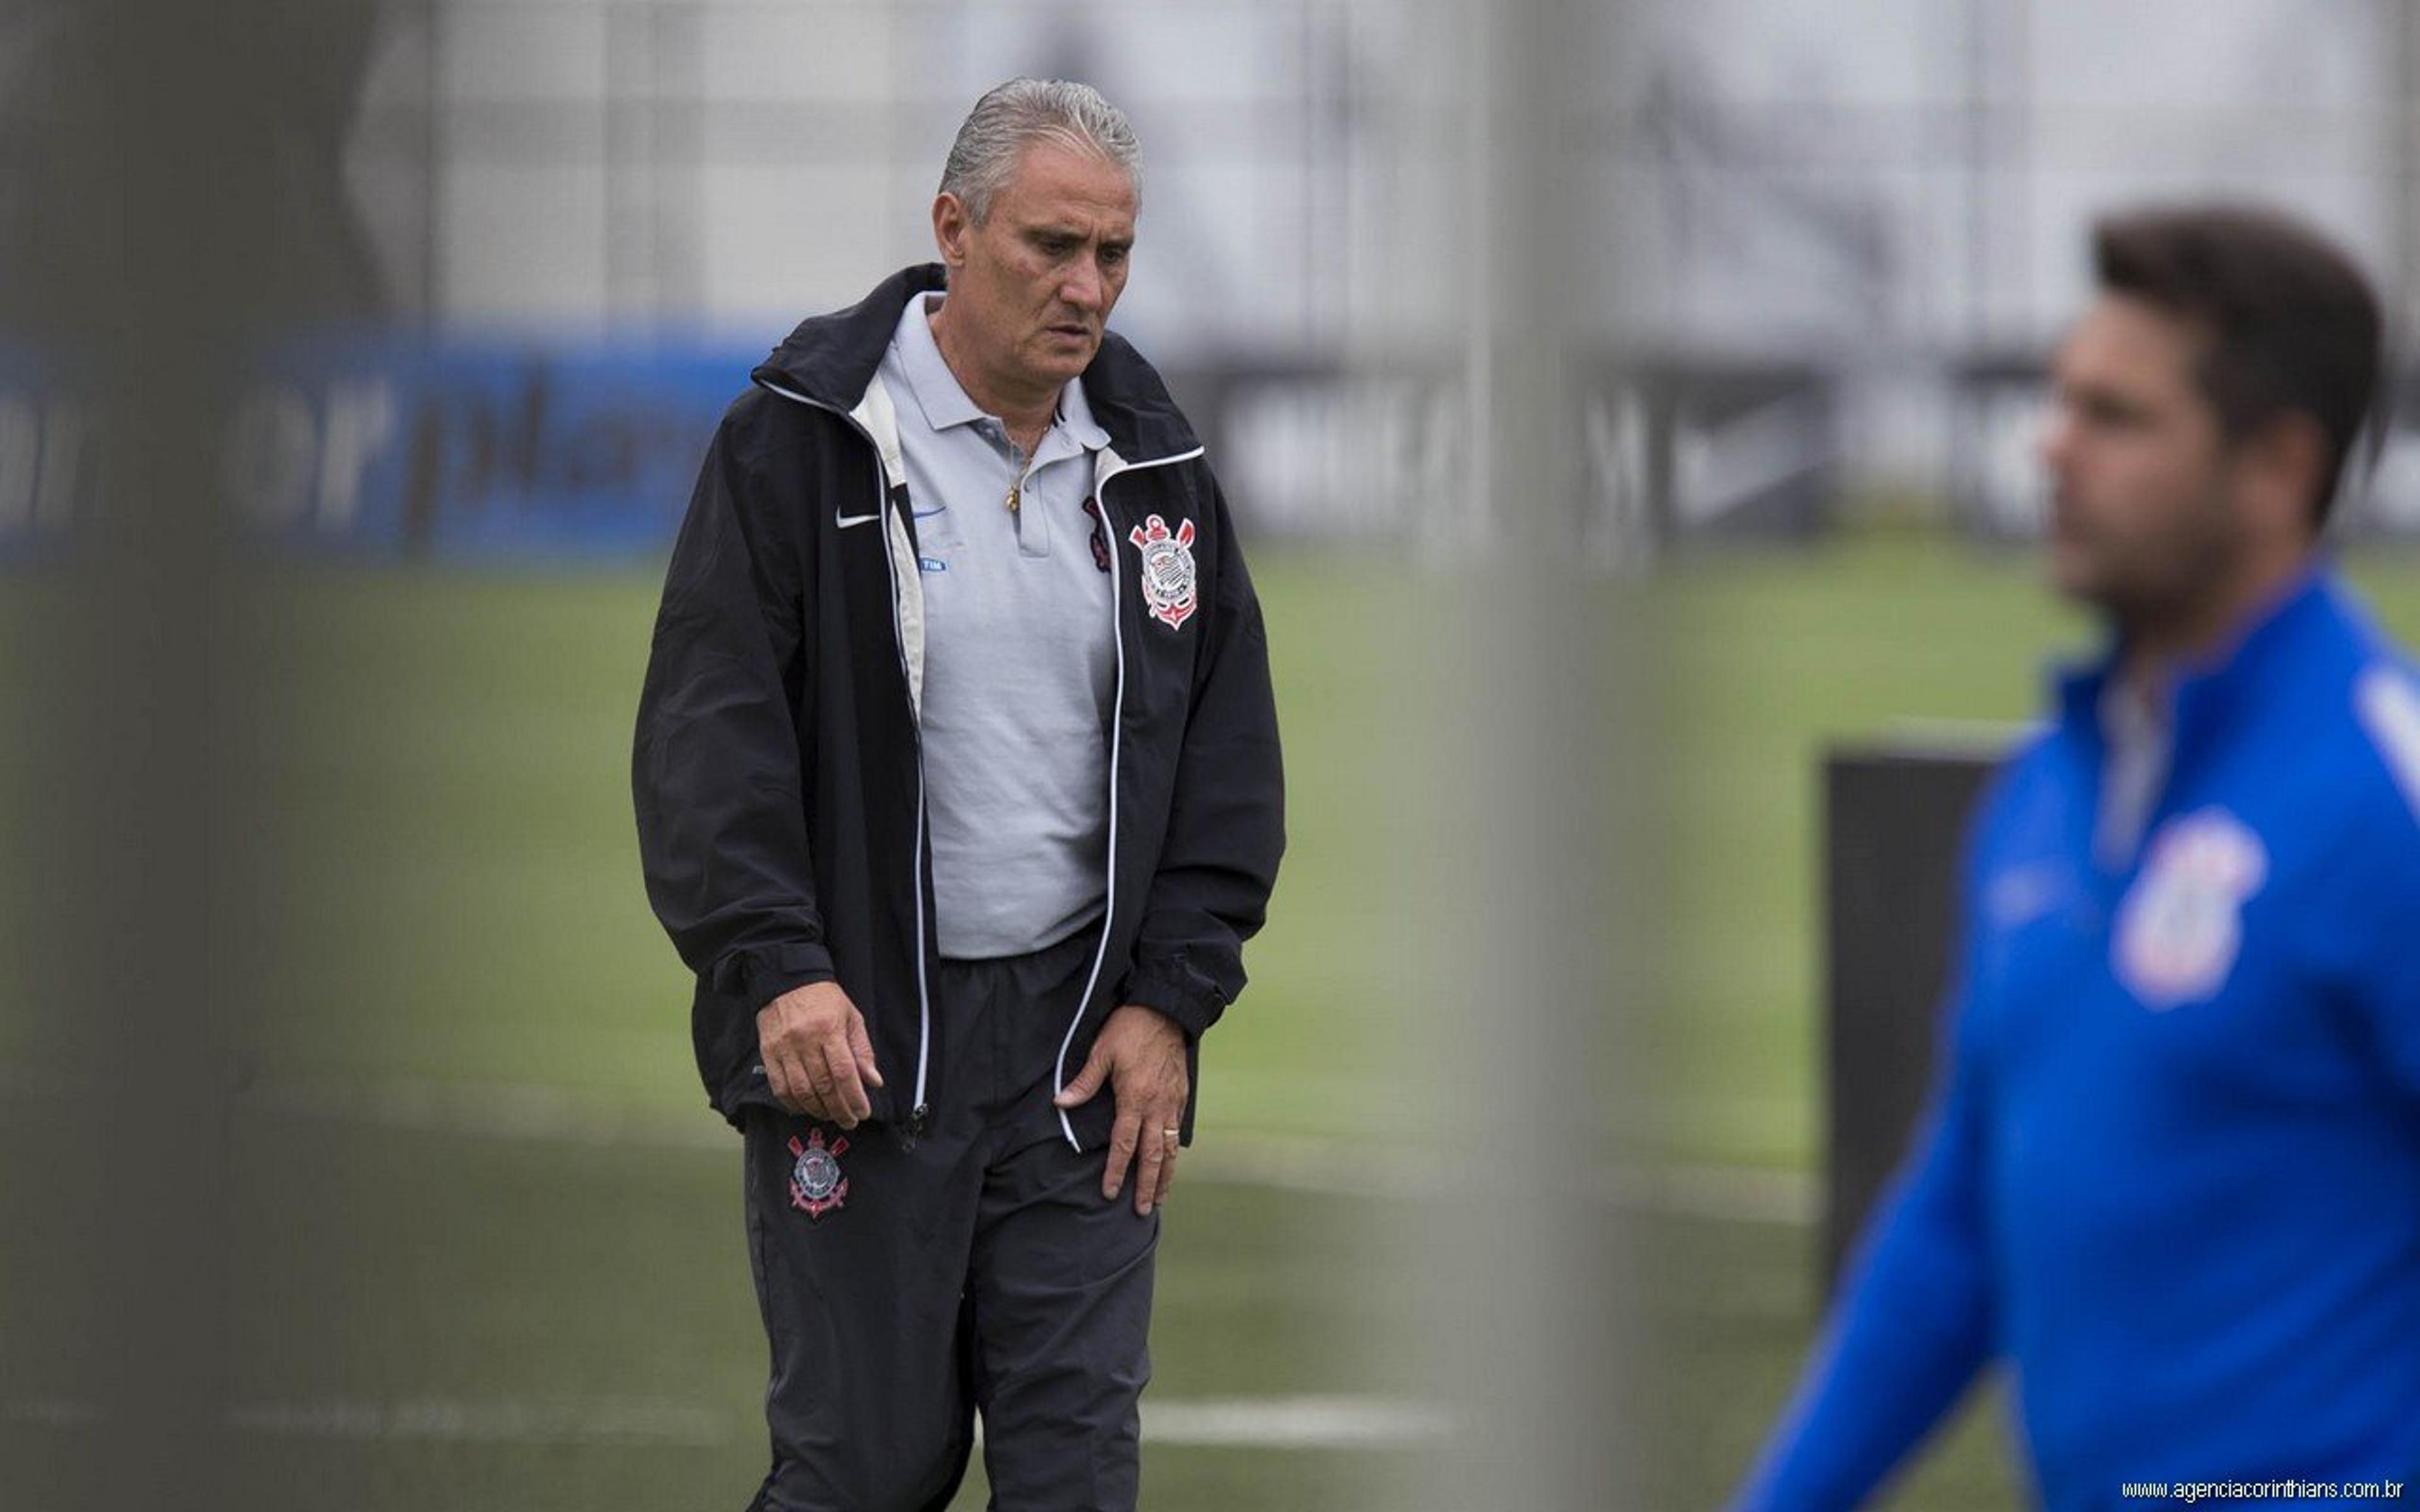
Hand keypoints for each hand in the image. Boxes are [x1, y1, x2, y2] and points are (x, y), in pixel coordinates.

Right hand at [757, 982, 882, 1127]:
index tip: (863, 1112)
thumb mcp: (851, 1017)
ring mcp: (783, 1048)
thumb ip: (862, 1050)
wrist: (787, 980)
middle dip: (839, 1109)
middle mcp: (804, 1040)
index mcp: (828, 1029)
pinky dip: (793, 1103)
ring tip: (830, 1115)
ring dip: (817, 1109)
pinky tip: (805, 1108)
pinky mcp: (768, 1053)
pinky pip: (779, 1087)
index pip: (843, 1072)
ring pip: (800, 1091)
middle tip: (849, 1121)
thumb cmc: (824, 1000)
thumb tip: (873, 1081)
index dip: (854, 1097)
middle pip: (823, 1086)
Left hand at [1054, 1004, 1188, 1215]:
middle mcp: (1156, 1106)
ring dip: (1166, 1176)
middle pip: (1152, 1156)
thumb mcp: (1101, 1051)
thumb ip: (1084, 1082)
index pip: (1124, 1144)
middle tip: (1143, 1210)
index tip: (1110, 1192)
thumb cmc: (1129, 1028)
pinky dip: (1174, 1152)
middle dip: (1147, 1186)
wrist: (1166, 1009)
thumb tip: (1060, 1103)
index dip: (1116, 1170)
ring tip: (1161, 1197)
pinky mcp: (1182, 1095)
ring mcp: (1172, 1102)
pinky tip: (1170, 1164)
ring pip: (1169, 1148)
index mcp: (1134, 1098)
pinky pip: (1177, 1131)